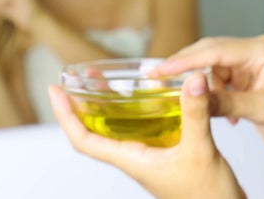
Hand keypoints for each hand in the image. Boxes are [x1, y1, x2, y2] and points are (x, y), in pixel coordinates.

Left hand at [49, 73, 245, 198]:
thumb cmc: (207, 195)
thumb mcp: (200, 150)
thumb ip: (194, 114)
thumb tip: (192, 79)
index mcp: (132, 160)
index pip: (85, 140)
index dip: (66, 116)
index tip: (56, 91)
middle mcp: (136, 157)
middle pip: (97, 131)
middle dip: (84, 104)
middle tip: (80, 78)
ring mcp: (150, 155)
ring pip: (119, 128)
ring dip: (108, 105)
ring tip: (105, 81)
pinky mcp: (166, 152)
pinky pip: (143, 128)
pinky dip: (139, 110)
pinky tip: (150, 95)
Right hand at [148, 35, 263, 160]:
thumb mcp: (261, 111)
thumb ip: (227, 102)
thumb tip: (195, 94)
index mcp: (262, 50)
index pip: (216, 51)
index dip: (185, 60)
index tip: (160, 69)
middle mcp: (254, 51)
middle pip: (209, 52)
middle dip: (185, 67)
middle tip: (155, 76)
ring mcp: (248, 63)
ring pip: (210, 68)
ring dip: (204, 87)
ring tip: (204, 107)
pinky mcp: (243, 76)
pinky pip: (216, 80)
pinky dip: (213, 96)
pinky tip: (225, 116)